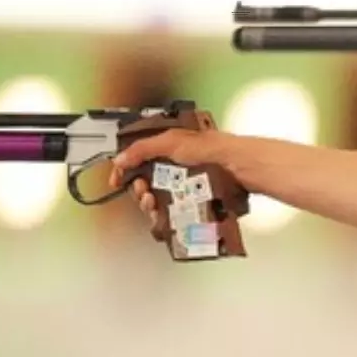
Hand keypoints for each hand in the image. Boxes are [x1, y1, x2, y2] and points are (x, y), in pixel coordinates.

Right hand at [107, 128, 228, 239]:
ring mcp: (186, 185)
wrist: (239, 167)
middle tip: (143, 191)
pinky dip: (164, 215)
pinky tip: (164, 213)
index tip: (116, 179)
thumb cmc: (214, 148)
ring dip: (149, 203)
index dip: (124, 169)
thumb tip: (121, 159)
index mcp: (169, 148)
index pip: (138, 159)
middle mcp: (176, 167)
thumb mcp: (172, 142)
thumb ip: (143, 149)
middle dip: (138, 189)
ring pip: (158, 200)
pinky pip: (173, 212)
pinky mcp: (195, 201)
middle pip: (146, 182)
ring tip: (153, 202)